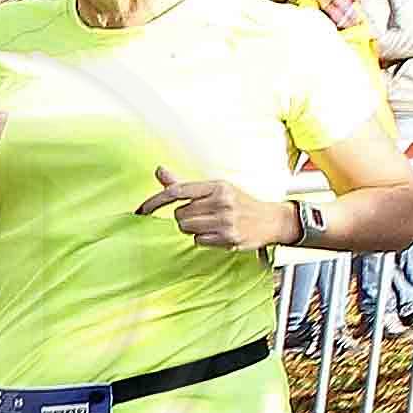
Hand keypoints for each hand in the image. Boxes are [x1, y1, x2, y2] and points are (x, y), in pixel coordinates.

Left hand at [138, 166, 295, 249]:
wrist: (271, 220)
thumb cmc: (240, 203)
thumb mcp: (216, 188)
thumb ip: (185, 183)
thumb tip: (159, 171)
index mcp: (217, 186)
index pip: (177, 191)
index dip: (155, 201)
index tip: (142, 210)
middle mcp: (222, 201)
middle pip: (179, 214)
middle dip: (185, 217)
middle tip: (202, 215)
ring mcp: (226, 221)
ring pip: (187, 228)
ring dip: (193, 228)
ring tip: (211, 224)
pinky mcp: (229, 238)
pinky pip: (199, 241)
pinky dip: (204, 239)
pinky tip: (218, 234)